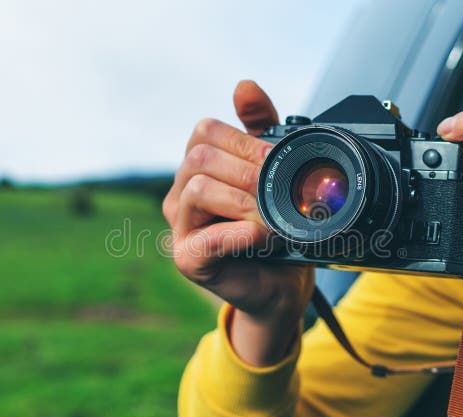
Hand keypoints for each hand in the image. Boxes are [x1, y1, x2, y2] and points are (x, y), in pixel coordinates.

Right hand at [162, 81, 313, 363]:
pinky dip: (239, 233)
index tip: (275, 157)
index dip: (242, 140)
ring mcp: (180, 227)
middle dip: (245, 169)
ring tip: (272, 217)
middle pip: (198, 159)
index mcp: (199, 167)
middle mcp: (181, 193)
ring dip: (244, 201)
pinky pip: (206, 238)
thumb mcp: (272, 171)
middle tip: (279, 189)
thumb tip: (243, 85)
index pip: (205, 131)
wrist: (282, 284)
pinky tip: (262, 236)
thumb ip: (259, 129)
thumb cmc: (276, 228)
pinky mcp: (188, 259)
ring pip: (197, 189)